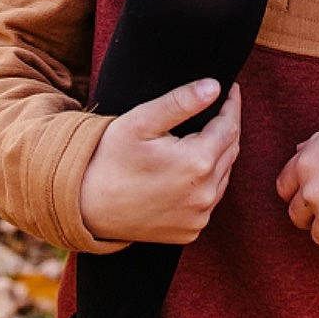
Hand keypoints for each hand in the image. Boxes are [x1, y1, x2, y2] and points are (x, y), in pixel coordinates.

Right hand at [80, 79, 242, 244]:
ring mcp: (198, 216)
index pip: (229, 126)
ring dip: (220, 154)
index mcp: (197, 162)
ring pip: (223, 176)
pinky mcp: (190, 231)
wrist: (85, 205)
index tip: (231, 88)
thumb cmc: (110, 157)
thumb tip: (215, 87)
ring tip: (207, 135)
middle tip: (219, 108)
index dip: (232, 105)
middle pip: (230, 151)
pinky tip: (193, 168)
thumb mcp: (142, 121)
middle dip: (227, 126)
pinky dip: (209, 181)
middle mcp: (204, 194)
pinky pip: (210, 199)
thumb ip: (181, 101)